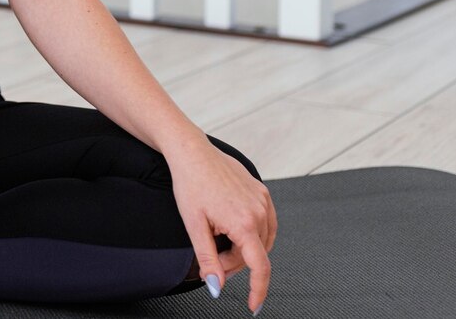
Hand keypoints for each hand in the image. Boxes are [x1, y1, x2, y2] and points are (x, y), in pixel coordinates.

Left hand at [168, 141, 276, 313]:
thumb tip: (217, 286)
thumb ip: (207, 259)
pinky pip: (266, 222)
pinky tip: (233, 227)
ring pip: (262, 240)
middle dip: (235, 262)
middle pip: (256, 254)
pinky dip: (252, 232)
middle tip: (210, 256)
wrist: (191, 151)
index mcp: (244, 223)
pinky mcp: (262, 191)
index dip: (258, 290)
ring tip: (218, 236)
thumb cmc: (190, 183)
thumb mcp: (193, 225)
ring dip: (243, 247)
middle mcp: (260, 211)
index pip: (259, 267)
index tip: (253, 305)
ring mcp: (263, 200)